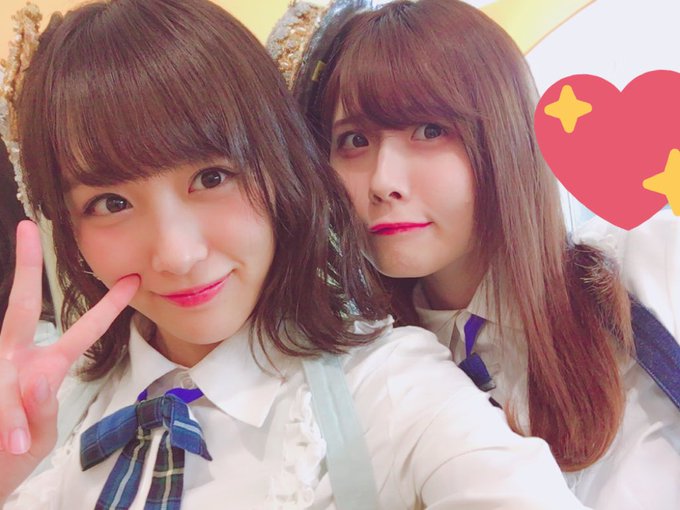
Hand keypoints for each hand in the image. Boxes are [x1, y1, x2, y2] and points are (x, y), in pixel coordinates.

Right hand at [0, 220, 138, 500]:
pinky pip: (2, 404)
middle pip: (21, 308)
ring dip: (15, 415)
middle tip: (28, 229)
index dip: (108, 306)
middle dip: (26, 268)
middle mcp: (15, 360)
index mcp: (45, 366)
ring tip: (18, 441)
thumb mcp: (40, 430)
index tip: (132, 278)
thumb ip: (43, 406)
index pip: (83, 331)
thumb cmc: (14, 452)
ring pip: (12, 379)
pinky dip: (9, 426)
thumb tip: (33, 380)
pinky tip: (12, 441)